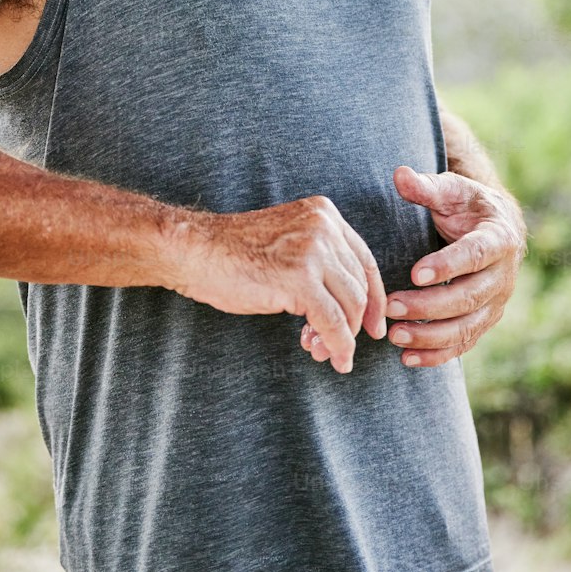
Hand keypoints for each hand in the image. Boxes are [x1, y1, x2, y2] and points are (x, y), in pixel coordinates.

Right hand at [175, 195, 387, 372]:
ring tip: (324, 353)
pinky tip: (335, 358)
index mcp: (324, 213)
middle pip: (359, 285)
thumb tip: (350, 306)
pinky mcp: (300, 279)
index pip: (364, 260)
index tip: (373, 326)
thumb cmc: (234, 252)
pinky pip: (333, 322)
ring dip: (343, 337)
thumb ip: (320, 259)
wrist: (196, 251)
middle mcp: (324, 226)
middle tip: (337, 347)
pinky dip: (339, 346)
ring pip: (350, 306)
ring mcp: (313, 251)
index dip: (374, 297)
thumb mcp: (289, 241)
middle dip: (354, 323)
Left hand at [301, 166, 525, 369]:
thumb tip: (399, 175)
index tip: (414, 273)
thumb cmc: (466, 206)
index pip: (474, 255)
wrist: (494, 228)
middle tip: (391, 307)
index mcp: (498, 238)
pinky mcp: (485, 321)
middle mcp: (503, 275)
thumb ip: (425, 186)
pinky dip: (438, 354)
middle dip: (429, 306)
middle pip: (469, 296)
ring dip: (430, 335)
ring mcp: (496, 302)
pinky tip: (408, 358)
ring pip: (467, 326)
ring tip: (395, 336)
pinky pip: (464, 343)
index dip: (447, 266)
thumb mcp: (450, 190)